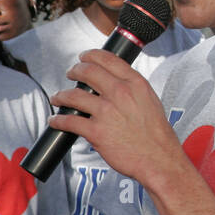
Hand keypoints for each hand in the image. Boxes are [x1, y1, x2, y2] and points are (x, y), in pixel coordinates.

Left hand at [51, 49, 187, 189]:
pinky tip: (55, 121)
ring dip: (61, 96)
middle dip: (74, 70)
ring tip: (57, 98)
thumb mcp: (150, 101)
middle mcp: (120, 93)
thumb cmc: (155, 134)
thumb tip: (115, 83)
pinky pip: (69, 122)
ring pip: (73, 96)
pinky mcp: (96, 132)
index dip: (91, 55)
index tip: (83, 57)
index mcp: (135, 84)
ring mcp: (106, 112)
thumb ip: (132, 89)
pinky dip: (58, 121)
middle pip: (88, 72)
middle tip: (70, 73)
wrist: (158, 159)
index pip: (108, 59)